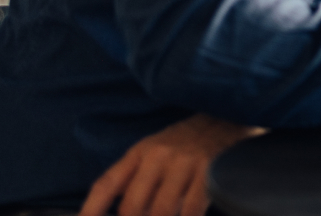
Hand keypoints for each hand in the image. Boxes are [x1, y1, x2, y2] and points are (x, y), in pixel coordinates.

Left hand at [80, 114, 263, 215]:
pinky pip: (192, 208)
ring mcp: (185, 161)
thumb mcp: (157, 149)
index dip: (90, 210)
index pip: (107, 184)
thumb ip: (135, 176)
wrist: (231, 115)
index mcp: (141, 150)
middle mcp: (159, 154)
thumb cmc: (189, 141)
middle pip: (133, 207)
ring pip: (161, 211)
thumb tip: (120, 210)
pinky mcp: (210, 168)